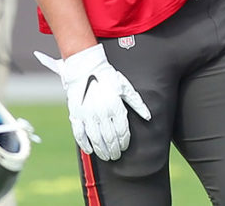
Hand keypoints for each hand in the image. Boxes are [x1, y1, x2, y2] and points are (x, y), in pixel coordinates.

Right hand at [35, 44, 150, 160]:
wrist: (85, 68)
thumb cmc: (108, 77)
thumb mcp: (126, 88)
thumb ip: (137, 104)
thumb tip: (148, 117)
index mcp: (115, 106)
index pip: (122, 131)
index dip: (124, 142)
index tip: (125, 147)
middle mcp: (102, 112)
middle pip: (110, 138)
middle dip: (114, 150)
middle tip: (116, 156)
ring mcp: (88, 115)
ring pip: (96, 139)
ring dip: (102, 151)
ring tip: (106, 156)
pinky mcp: (76, 115)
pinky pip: (79, 134)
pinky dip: (85, 145)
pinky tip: (90, 150)